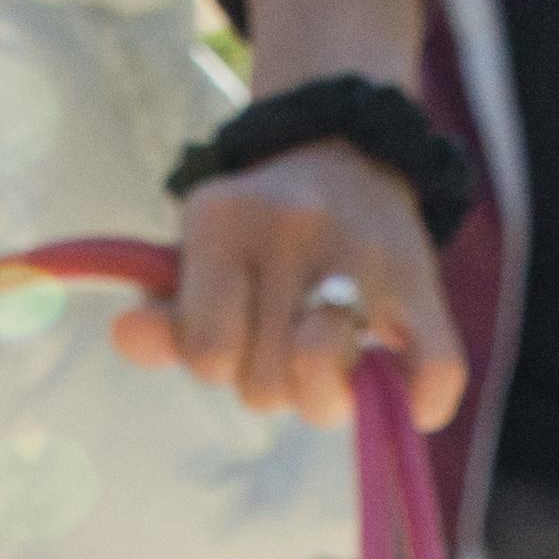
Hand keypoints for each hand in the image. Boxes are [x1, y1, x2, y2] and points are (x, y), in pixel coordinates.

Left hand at [122, 137, 463, 432]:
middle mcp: (294, 227)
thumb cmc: (256, 234)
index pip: (207, 353)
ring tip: (323, 361)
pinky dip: (419, 403)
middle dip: (267, 381)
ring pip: (326, 381)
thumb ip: (162, 312)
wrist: (346, 154)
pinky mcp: (423, 279)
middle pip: (264, 382)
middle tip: (281, 341)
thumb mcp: (196, 258)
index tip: (233, 336)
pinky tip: (401, 399)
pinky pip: (433, 370)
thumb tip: (125, 334)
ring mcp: (364, 252)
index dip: (216, 363)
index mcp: (223, 219)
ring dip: (323, 397)